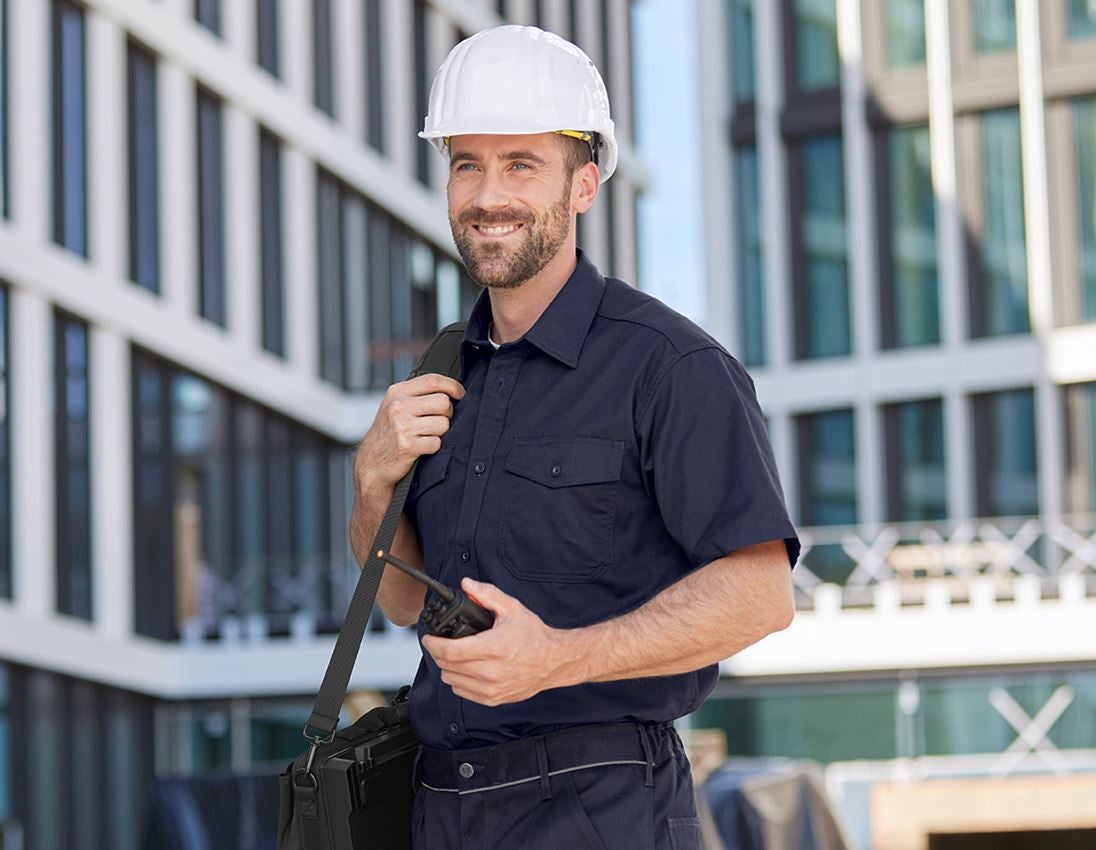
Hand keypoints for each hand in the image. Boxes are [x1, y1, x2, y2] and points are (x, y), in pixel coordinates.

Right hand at [354, 373, 464, 491]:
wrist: (371, 464)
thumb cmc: (387, 435)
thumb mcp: (395, 407)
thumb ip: (417, 395)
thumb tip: (449, 390)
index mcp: (397, 392)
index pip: (433, 380)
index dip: (453, 386)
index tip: (460, 393)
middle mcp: (398, 406)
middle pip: (443, 402)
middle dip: (447, 414)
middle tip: (436, 422)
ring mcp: (402, 426)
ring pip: (443, 424)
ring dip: (440, 433)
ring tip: (425, 436)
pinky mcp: (408, 446)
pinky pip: (437, 443)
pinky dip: (433, 447)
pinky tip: (421, 448)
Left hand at [421, 579, 575, 705]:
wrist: (553, 661)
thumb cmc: (534, 636)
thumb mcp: (512, 609)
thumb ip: (487, 594)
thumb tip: (467, 585)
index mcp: (493, 648)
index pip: (449, 651)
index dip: (433, 643)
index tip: (429, 637)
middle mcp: (490, 672)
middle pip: (446, 666)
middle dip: (438, 652)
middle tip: (441, 642)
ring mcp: (491, 688)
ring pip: (451, 680)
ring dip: (447, 667)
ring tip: (455, 655)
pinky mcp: (492, 699)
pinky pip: (462, 692)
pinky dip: (458, 680)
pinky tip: (466, 668)